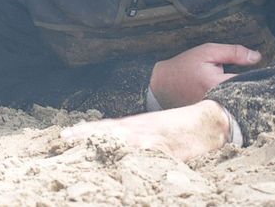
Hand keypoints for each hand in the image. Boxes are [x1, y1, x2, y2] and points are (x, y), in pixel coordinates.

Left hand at [61, 100, 230, 160]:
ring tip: (80, 141)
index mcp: (138, 126)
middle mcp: (141, 130)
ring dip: (100, 140)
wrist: (210, 122)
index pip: (105, 128)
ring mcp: (152, 139)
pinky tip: (117, 153)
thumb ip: (136, 137)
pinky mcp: (164, 149)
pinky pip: (144, 152)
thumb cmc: (182, 129)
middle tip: (64, 139)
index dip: (85, 132)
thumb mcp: (155, 130)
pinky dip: (130, 152)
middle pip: (107, 132)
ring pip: (120, 139)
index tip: (64, 136)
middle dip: (85, 136)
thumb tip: (114, 146)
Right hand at [150, 43, 261, 108]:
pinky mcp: (212, 117)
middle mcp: (218, 102)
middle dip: (253, 87)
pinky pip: (231, 110)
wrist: (161, 85)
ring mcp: (214, 112)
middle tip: (262, 80)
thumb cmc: (184, 66)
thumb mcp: (208, 52)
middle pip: (246, 96)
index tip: (267, 71)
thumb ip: (234, 52)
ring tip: (248, 87)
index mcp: (218, 84)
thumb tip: (257, 57)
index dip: (258, 76)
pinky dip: (235, 102)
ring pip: (239, 104)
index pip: (249, 82)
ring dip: (245, 96)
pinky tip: (234, 95)